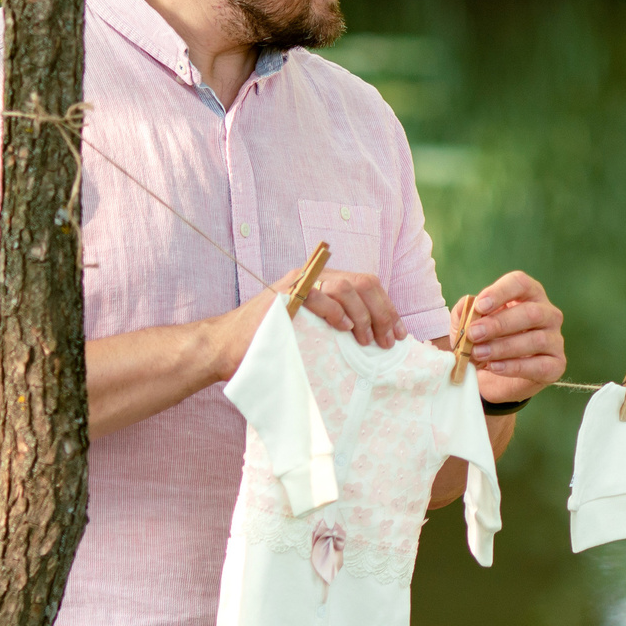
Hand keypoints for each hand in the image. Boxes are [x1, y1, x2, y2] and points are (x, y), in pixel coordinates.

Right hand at [198, 271, 406, 382]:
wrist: (225, 349)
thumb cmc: (271, 346)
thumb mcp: (314, 335)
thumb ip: (338, 329)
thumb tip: (377, 342)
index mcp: (323, 283)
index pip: (367, 285)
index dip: (388, 308)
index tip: (400, 335)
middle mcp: (312, 276)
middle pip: (363, 282)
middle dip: (382, 312)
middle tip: (387, 342)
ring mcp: (297, 283)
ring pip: (346, 286)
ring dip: (363, 314)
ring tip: (366, 340)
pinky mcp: (283, 296)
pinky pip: (318, 295)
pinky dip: (336, 312)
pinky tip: (344, 329)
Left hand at [457, 269, 565, 405]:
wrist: (493, 378)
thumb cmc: (485, 342)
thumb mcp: (469, 325)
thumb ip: (465, 313)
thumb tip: (469, 307)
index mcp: (528, 295)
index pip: (521, 284)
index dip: (501, 292)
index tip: (480, 306)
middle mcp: (548, 314)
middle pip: (531, 312)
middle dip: (499, 324)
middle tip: (474, 334)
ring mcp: (555, 340)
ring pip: (536, 339)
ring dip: (503, 347)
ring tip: (479, 353)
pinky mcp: (556, 365)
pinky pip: (540, 365)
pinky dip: (515, 366)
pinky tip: (494, 366)